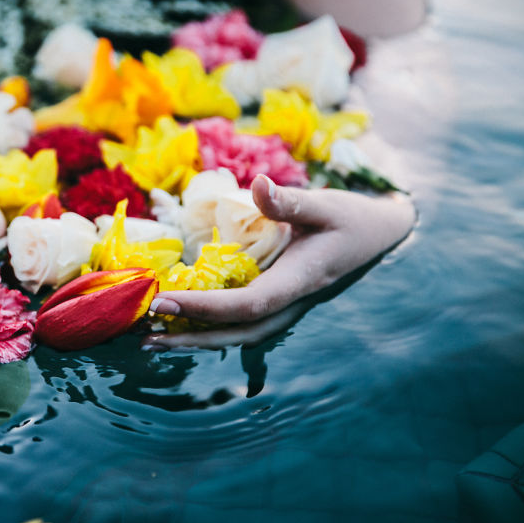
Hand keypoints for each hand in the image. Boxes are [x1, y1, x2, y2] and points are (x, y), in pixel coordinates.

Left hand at [146, 175, 414, 347]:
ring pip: (237, 335)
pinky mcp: (276, 302)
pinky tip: (178, 322)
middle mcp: (289, 303)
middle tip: (146, 336)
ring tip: (152, 338)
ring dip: (195, 338)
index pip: (247, 305)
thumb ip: (291, 200)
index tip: (163, 301)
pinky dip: (208, 325)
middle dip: (191, 337)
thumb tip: (258, 184)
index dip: (204, 307)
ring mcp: (284, 308)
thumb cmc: (352, 219)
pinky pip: (239, 322)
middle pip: (236, 333)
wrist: (377, 238)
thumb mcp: (327, 205)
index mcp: (300, 282)